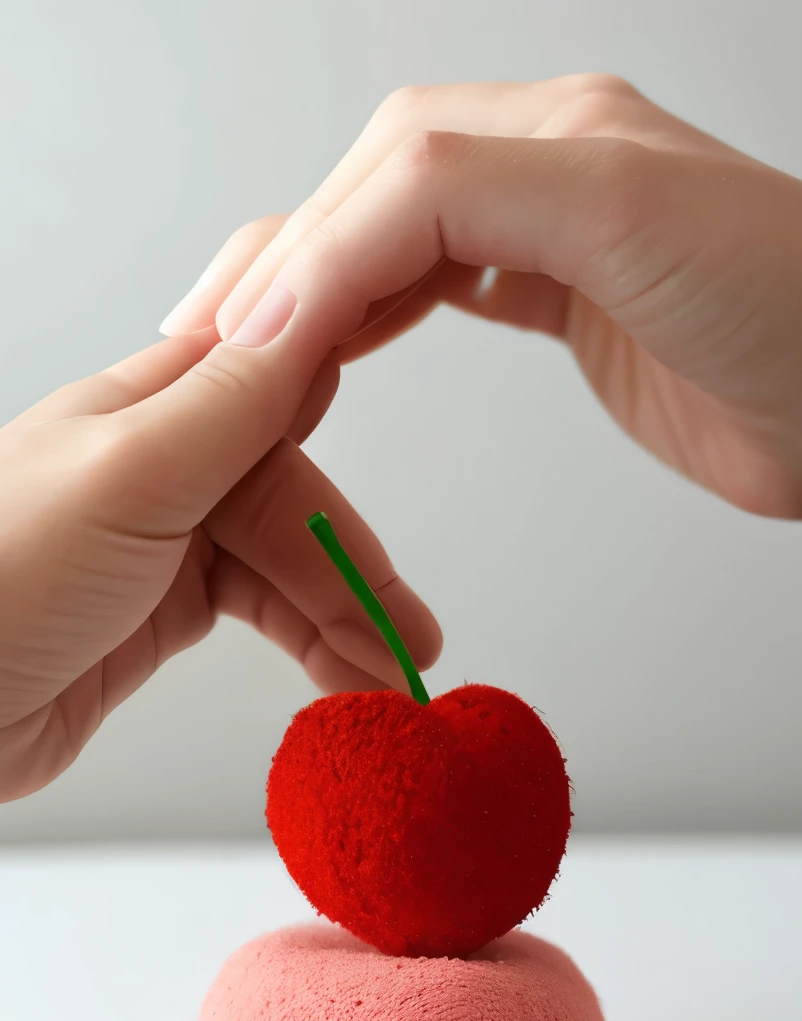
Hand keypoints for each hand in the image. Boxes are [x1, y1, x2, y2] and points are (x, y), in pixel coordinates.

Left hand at [0, 323, 439, 801]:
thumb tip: (310, 306)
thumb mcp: (128, 477)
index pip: (280, 390)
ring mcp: (157, 546)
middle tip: (408, 643)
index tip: (423, 434)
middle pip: (292, 500)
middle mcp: (157, 469)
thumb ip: (230, 404)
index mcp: (147, 410)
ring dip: (341, 620)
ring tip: (387, 682)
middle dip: (355, 572)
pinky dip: (305, 645)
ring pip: (282, 566)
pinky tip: (336, 675)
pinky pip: (255, 615)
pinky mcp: (152, 617)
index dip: (350, 413)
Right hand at [161, 75, 801, 534]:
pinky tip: (361, 328)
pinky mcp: (580, 311)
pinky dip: (394, 304)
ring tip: (274, 344)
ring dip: (336, 284)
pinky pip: (457, 286)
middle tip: (235, 341)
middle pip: (384, 193)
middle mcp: (556, 172)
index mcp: (561, 130)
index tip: (253, 333)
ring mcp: (568, 243)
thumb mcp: (617, 213)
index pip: (393, 169)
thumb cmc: (791, 305)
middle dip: (303, 261)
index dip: (312, 247)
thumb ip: (460, 200)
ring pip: (410, 238)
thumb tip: (324, 251)